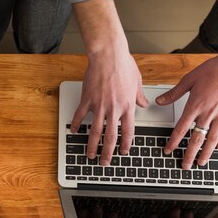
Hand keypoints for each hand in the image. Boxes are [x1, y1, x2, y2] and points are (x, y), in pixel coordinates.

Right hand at [70, 50, 148, 164]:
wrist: (108, 55)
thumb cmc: (123, 64)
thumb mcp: (137, 81)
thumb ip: (139, 96)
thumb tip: (144, 103)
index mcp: (127, 106)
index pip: (128, 132)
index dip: (126, 144)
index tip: (124, 152)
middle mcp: (113, 109)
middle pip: (111, 137)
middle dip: (108, 153)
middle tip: (105, 162)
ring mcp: (99, 106)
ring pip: (95, 132)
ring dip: (92, 146)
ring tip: (90, 154)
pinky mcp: (87, 100)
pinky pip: (79, 116)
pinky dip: (76, 125)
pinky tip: (73, 131)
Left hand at [156, 56, 217, 168]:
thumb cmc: (213, 70)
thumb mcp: (189, 79)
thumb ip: (174, 93)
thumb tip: (159, 101)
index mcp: (195, 105)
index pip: (181, 129)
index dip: (173, 141)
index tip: (168, 150)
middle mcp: (208, 113)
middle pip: (196, 139)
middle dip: (189, 154)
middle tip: (185, 165)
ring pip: (212, 139)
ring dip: (206, 153)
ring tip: (201, 163)